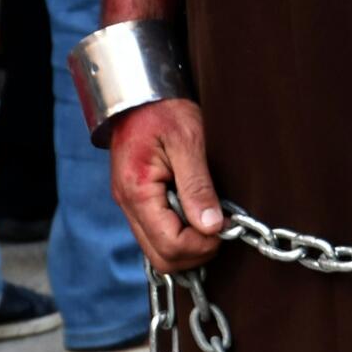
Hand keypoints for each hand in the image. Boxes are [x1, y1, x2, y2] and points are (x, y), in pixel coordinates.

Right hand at [108, 98, 224, 273]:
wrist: (140, 92)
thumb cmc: (163, 108)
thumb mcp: (188, 140)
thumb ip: (198, 186)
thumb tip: (211, 226)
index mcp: (136, 190)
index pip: (170, 246)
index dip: (201, 245)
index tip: (224, 226)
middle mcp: (127, 204)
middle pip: (162, 259)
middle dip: (196, 252)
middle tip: (219, 228)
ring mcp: (130, 205)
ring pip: (159, 252)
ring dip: (189, 244)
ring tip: (208, 217)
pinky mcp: (137, 203)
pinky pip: (158, 236)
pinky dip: (180, 235)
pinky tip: (195, 213)